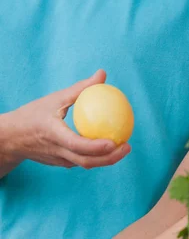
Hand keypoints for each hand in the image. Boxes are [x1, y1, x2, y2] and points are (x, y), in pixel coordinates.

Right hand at [3, 70, 130, 168]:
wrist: (12, 137)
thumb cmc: (34, 113)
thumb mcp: (56, 98)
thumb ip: (81, 88)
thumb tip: (102, 74)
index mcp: (53, 135)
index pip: (76, 145)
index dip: (95, 146)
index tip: (114, 142)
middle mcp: (56, 151)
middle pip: (85, 161)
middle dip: (109, 159)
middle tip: (127, 147)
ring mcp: (58, 160)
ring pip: (84, 164)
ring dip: (105, 160)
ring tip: (123, 147)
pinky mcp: (59, 163)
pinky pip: (80, 161)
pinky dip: (95, 156)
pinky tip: (108, 145)